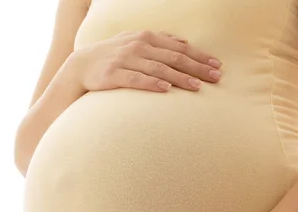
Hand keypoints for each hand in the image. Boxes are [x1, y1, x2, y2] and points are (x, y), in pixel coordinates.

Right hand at [69, 30, 222, 92]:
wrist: (80, 65)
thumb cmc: (112, 55)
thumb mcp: (134, 42)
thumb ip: (159, 41)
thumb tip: (183, 42)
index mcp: (146, 37)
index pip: (179, 48)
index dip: (200, 56)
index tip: (217, 66)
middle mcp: (138, 46)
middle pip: (173, 58)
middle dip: (197, 68)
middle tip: (215, 78)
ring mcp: (125, 60)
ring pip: (158, 69)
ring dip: (179, 77)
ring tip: (196, 87)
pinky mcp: (113, 75)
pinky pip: (136, 79)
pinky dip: (151, 83)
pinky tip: (165, 89)